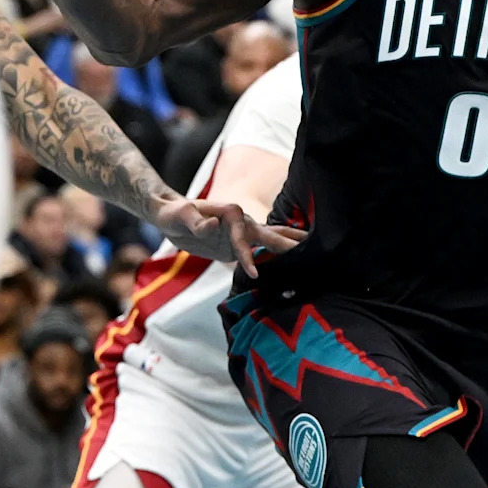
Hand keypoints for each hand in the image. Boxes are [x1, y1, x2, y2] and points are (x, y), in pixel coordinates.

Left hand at [150, 194, 306, 274]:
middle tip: (311, 252)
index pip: (244, 236)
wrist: (173, 215)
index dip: (248, 255)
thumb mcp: (180, 216)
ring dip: (292, 243)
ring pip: (273, 237)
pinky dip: (280, 252)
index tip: (253, 274)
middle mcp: (242, 221)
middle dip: (289, 243)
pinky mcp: (241, 243)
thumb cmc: (175, 214)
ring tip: (314, 249)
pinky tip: (296, 257)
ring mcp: (244, 232)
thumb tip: (214, 225)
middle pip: (270, 233)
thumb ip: (196, 222)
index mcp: (231, 213)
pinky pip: (264, 249)